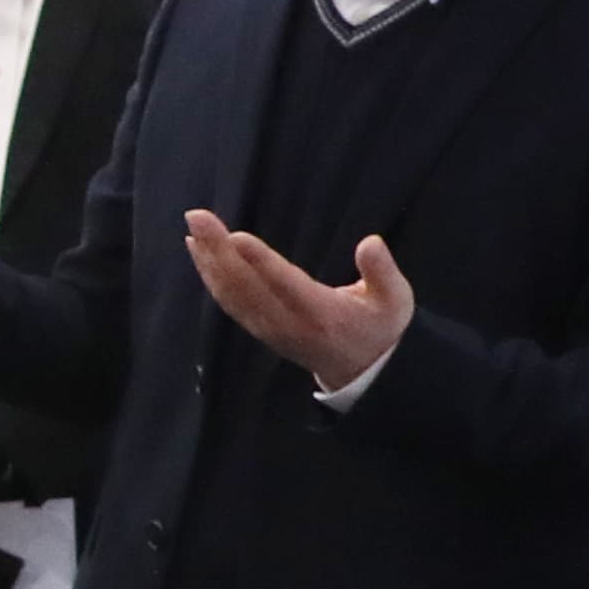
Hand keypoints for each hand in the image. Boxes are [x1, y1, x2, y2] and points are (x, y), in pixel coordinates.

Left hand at [184, 212, 413, 392]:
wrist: (360, 371)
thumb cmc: (378, 326)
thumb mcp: (395, 301)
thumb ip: (383, 272)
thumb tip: (370, 242)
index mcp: (322, 313)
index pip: (285, 285)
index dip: (260, 262)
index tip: (236, 237)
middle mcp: (288, 322)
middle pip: (247, 286)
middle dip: (219, 251)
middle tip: (198, 217)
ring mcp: (269, 328)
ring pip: (231, 295)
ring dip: (208, 261)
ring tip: (193, 229)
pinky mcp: (259, 328)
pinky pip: (229, 302)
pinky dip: (211, 277)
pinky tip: (199, 253)